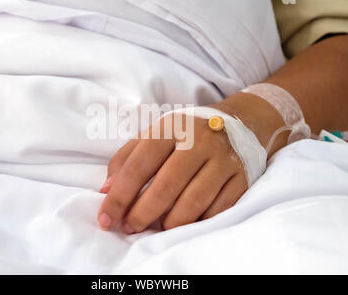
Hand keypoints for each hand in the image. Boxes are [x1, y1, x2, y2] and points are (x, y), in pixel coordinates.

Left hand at [97, 92, 284, 232]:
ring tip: (158, 226)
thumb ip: (127, 158)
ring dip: (170, 222)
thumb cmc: (187, 132)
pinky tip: (186, 223)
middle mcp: (199, 141)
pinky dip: (198, 222)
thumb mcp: (155, 133)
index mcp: (171, 127)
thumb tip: (106, 190)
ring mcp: (223, 159)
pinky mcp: (242, 177)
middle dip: (142, 214)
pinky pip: (218, 209)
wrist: (241, 121)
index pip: (139, 164)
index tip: (105, 218)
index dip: (119, 196)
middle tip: (130, 227)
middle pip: (166, 186)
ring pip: (194, 201)